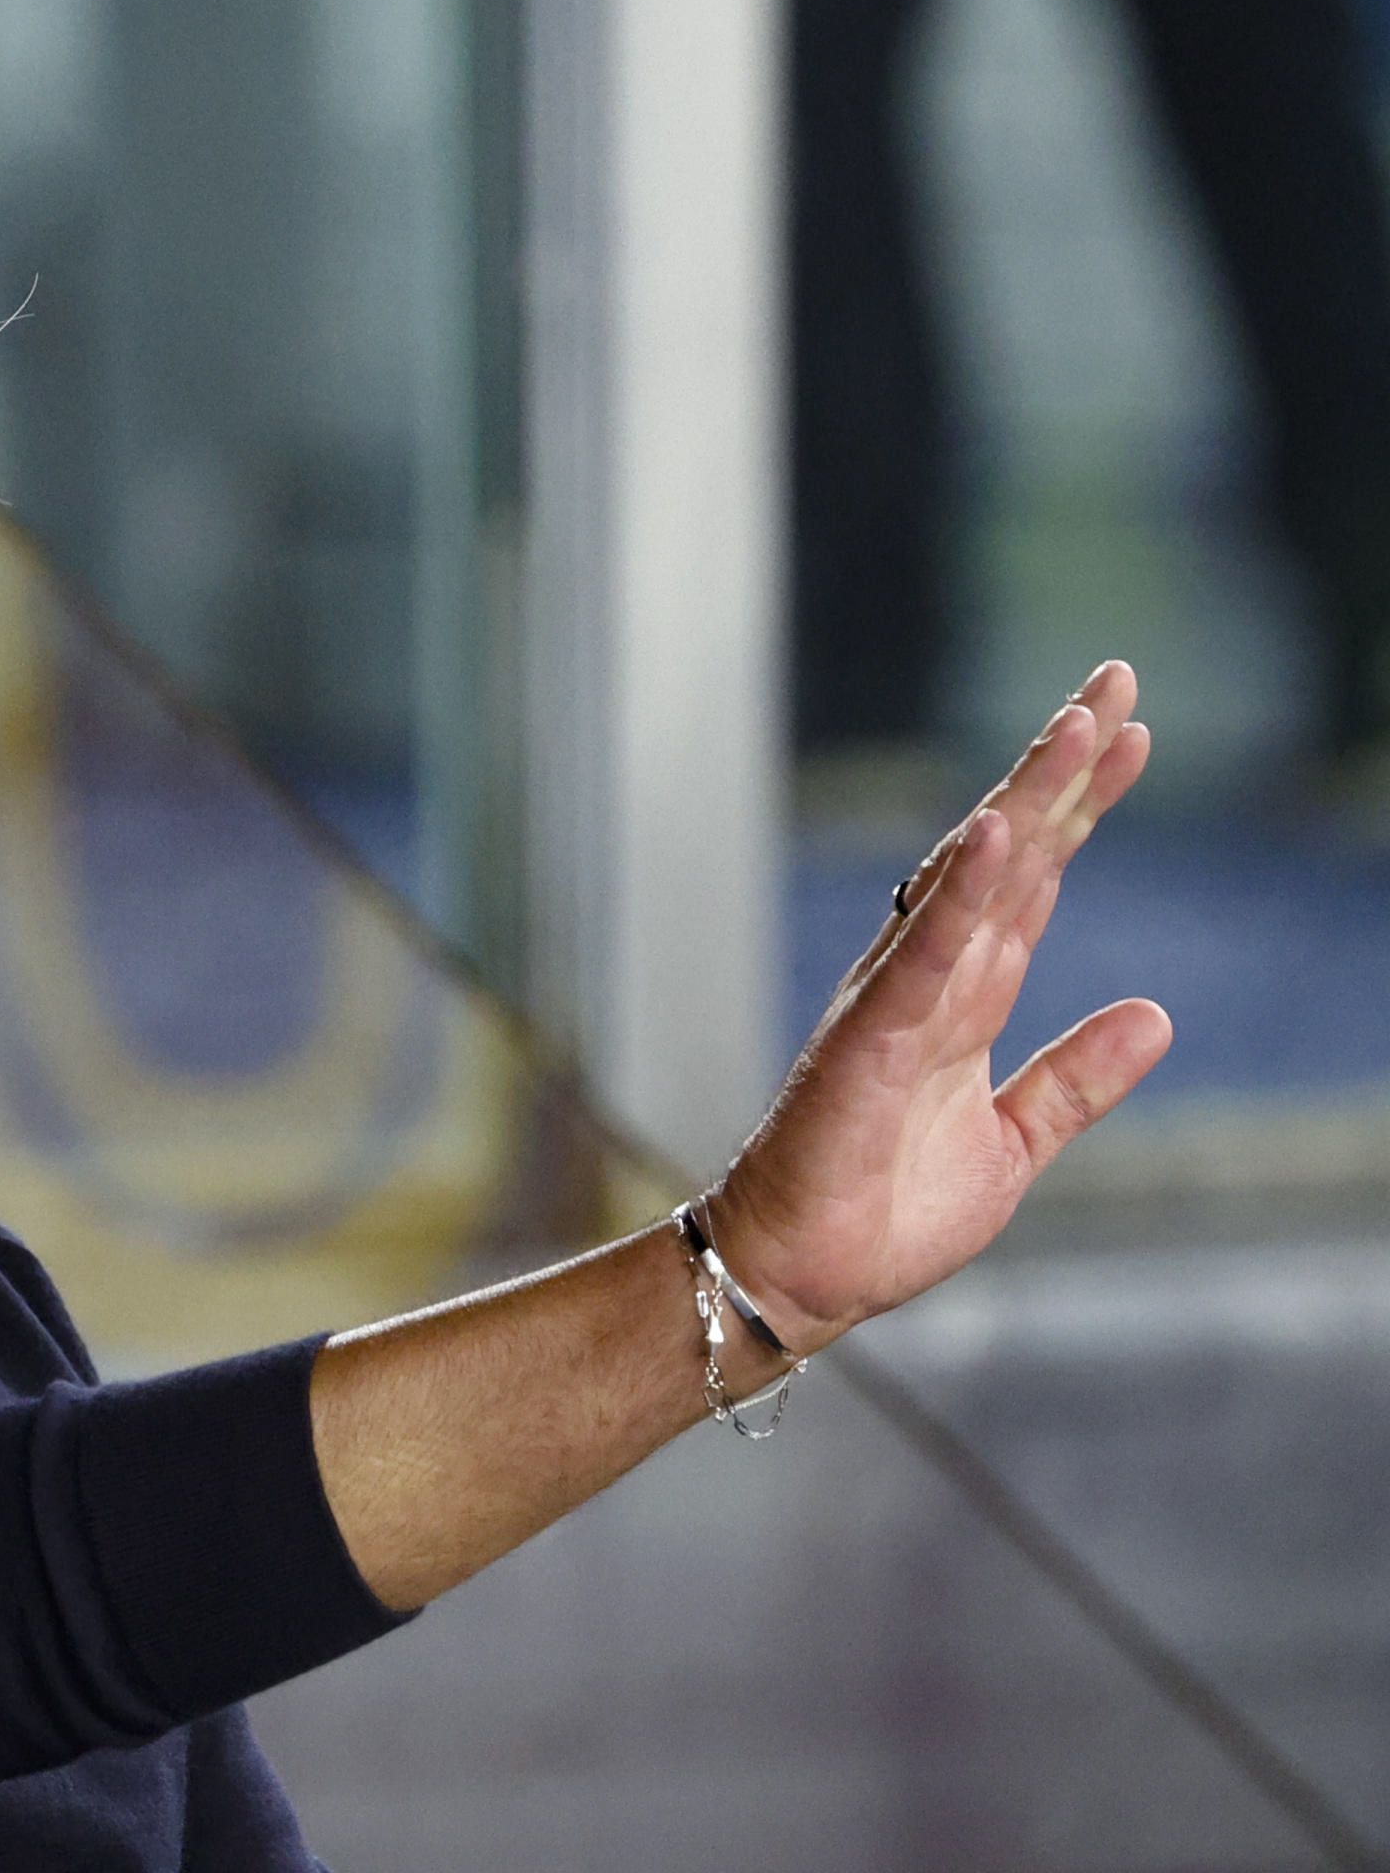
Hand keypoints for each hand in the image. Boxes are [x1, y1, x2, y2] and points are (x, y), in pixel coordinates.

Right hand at [712, 662, 1171, 1351]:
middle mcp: (929, 980)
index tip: (1131, 735)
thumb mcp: (1013, 1144)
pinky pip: (923, 957)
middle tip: (1115, 681)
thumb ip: (1076, 1079)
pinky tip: (996, 834)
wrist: (803, 1276)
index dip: (1081, 807)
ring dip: (1025, 800)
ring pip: (970, 881)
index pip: (1034, 881)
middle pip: (1009, 853)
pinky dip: (961, 895)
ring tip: (1078, 726)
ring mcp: (895, 1003)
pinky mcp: (868, 1044)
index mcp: (962, 1000)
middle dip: (1063, 768)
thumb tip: (1156, 1016)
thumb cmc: (882, 1211)